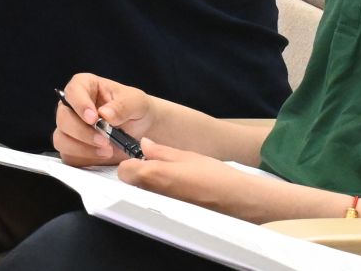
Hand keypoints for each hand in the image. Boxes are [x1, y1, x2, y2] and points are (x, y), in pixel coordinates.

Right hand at [53, 73, 156, 166]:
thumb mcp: (136, 103)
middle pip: (63, 117)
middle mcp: (73, 106)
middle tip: (104, 140)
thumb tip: (104, 113)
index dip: (80, 104)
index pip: (73, 91)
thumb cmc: (136, 109)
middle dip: (82, 132)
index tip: (93, 118)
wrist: (143, 131)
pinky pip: (68, 156)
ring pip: (62, 139)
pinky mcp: (72, 148)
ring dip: (83, 148)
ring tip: (107, 150)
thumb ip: (122, 106)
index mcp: (86, 86)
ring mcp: (70, 128)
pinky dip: (84, 158)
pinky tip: (102, 156)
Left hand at [116, 141, 282, 220]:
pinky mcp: (170, 216)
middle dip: (139, 175)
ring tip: (171, 178)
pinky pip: (155, 204)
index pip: (124, 171)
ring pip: (142, 195)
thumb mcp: (186, 155)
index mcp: (155, 175)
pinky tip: (178, 190)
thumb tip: (144, 145)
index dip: (131, 162)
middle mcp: (153, 195)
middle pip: (131, 184)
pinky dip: (160, 196)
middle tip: (157, 167)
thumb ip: (161, 151)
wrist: (236, 199)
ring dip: (149, 186)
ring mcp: (160, 208)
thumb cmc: (213, 174)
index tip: (142, 158)